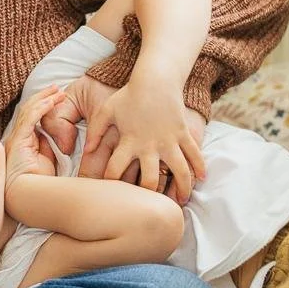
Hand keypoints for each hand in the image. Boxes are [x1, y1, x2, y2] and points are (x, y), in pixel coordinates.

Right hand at [3, 86, 63, 186]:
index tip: (56, 99)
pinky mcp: (18, 141)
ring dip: (44, 99)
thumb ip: (46, 149)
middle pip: (28, 111)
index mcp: (21, 143)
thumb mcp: (45, 162)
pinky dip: (41, 108)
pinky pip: (29, 119)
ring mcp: (16, 139)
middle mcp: (15, 138)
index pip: (30, 118)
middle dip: (43, 97)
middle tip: (57, 88)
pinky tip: (51, 101)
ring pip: (28, 111)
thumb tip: (51, 138)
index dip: (43, 106)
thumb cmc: (38, 185)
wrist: (27, 197)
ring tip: (57, 91)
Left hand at [68, 76, 205, 203]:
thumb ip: (94, 131)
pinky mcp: (183, 133)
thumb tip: (86, 152)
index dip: (110, 183)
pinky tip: (202, 179)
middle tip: (149, 208)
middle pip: (150, 180)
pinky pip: (194, 153)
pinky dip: (199, 166)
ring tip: (181, 202)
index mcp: (129, 141)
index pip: (115, 169)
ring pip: (179, 171)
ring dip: (182, 188)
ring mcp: (169, 140)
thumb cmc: (128, 96)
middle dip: (149, 196)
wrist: (155, 79)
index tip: (111, 194)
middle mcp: (150, 145)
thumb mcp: (106, 110)